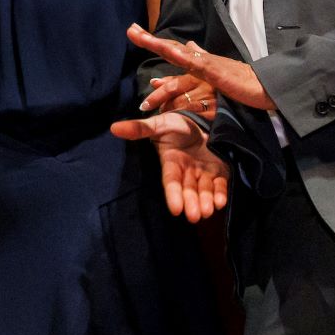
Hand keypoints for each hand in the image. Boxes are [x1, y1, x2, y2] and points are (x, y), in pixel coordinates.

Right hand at [108, 109, 230, 221]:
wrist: (200, 117)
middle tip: (195, 217)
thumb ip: (139, 128)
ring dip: (206, 202)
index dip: (173, 195)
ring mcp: (204, 172)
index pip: (171, 181)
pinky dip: (221, 193)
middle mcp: (187, 172)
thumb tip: (113, 128)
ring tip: (207, 211)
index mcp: (171, 163)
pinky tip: (221, 201)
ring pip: (204, 191)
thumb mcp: (158, 124)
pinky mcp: (220, 170)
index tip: (175, 209)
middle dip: (191, 203)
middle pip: (188, 190)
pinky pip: (220, 184)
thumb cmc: (176, 122)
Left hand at [128, 23, 271, 114]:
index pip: (173, 50)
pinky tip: (169, 50)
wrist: (267, 87)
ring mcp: (208, 64)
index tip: (135, 33)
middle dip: (149, 39)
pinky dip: (182, 56)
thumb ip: (201, 59)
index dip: (154, 42)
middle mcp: (201, 59)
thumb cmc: (243, 82)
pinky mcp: (216, 72)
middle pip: (171, 47)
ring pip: (178, 52)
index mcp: (200, 61)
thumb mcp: (217, 71)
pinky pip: (195, 64)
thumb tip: (190, 44)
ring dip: (157, 44)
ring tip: (139, 36)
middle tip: (130, 30)